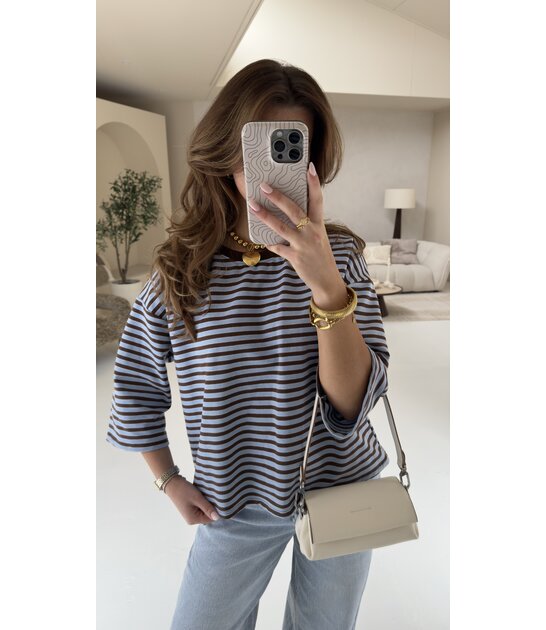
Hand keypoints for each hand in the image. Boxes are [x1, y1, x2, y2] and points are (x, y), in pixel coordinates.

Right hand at [164, 475, 220, 524]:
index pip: (211, 519)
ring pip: (204, 511)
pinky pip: (200, 508)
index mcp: (193, 519)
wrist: (172, 483)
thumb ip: (208, 508)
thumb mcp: (197, 498)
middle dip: (211, 507)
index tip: (218, 501)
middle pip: (207, 515)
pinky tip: (203, 495)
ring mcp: (190, 514)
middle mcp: (192, 520)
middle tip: (213, 496)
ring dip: (207, 503)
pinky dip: (203, 502)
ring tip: (208, 495)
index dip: (216, 510)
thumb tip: (217, 517)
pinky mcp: (190, 509)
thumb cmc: (184, 491)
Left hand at [247, 161, 344, 296]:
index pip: (318, 200)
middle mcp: (312, 233)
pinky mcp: (295, 257)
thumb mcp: (318, 238)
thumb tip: (288, 215)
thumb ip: (306, 226)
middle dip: (278, 197)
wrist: (327, 281)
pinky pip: (278, 248)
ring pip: (281, 227)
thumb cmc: (321, 257)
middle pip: (294, 210)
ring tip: (253, 205)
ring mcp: (303, 245)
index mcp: (319, 225)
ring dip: (265, 215)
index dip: (314, 183)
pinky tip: (265, 241)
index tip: (310, 167)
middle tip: (265, 186)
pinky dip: (271, 244)